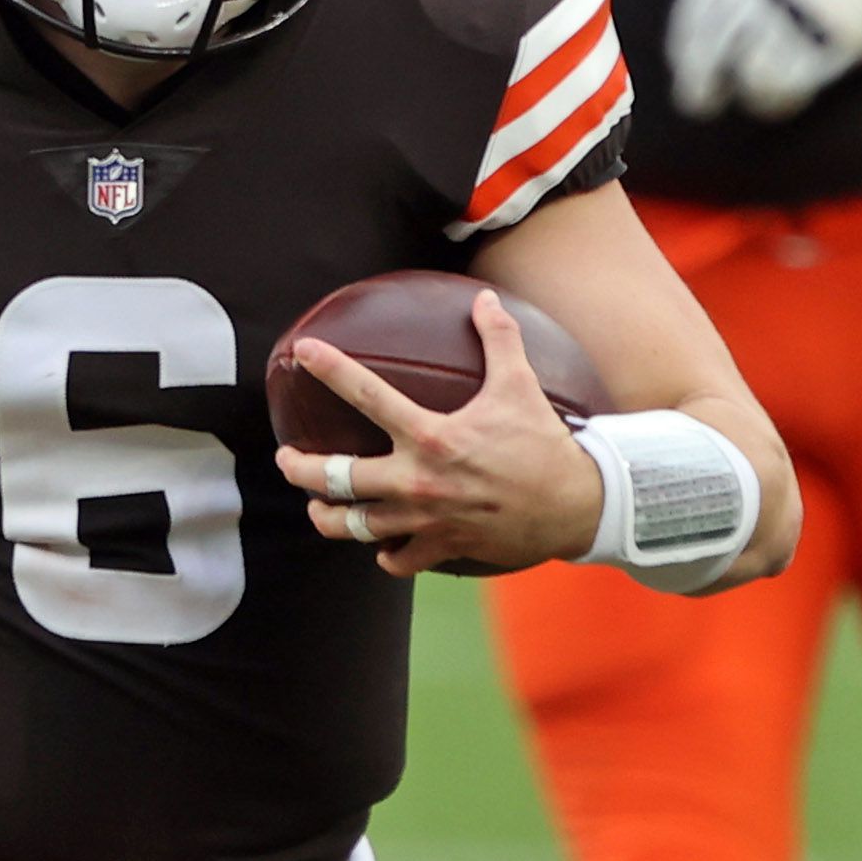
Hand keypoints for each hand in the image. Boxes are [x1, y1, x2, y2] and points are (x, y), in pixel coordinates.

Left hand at [289, 291, 604, 575]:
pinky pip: (396, 560)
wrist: (575, 506)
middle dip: (301, 469)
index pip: (366, 394)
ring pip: (355, 526)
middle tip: (286, 460)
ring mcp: (425, 520)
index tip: (303, 352)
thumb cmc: (544, 445)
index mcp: (431, 436)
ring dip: (330, 518)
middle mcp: (418, 481)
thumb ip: (499, 339)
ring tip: (318, 509)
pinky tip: (379, 546)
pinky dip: (384, 555)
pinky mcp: (441, 548)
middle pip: (337, 478)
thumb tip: (486, 300)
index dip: (330, 368)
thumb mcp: (521, 386)